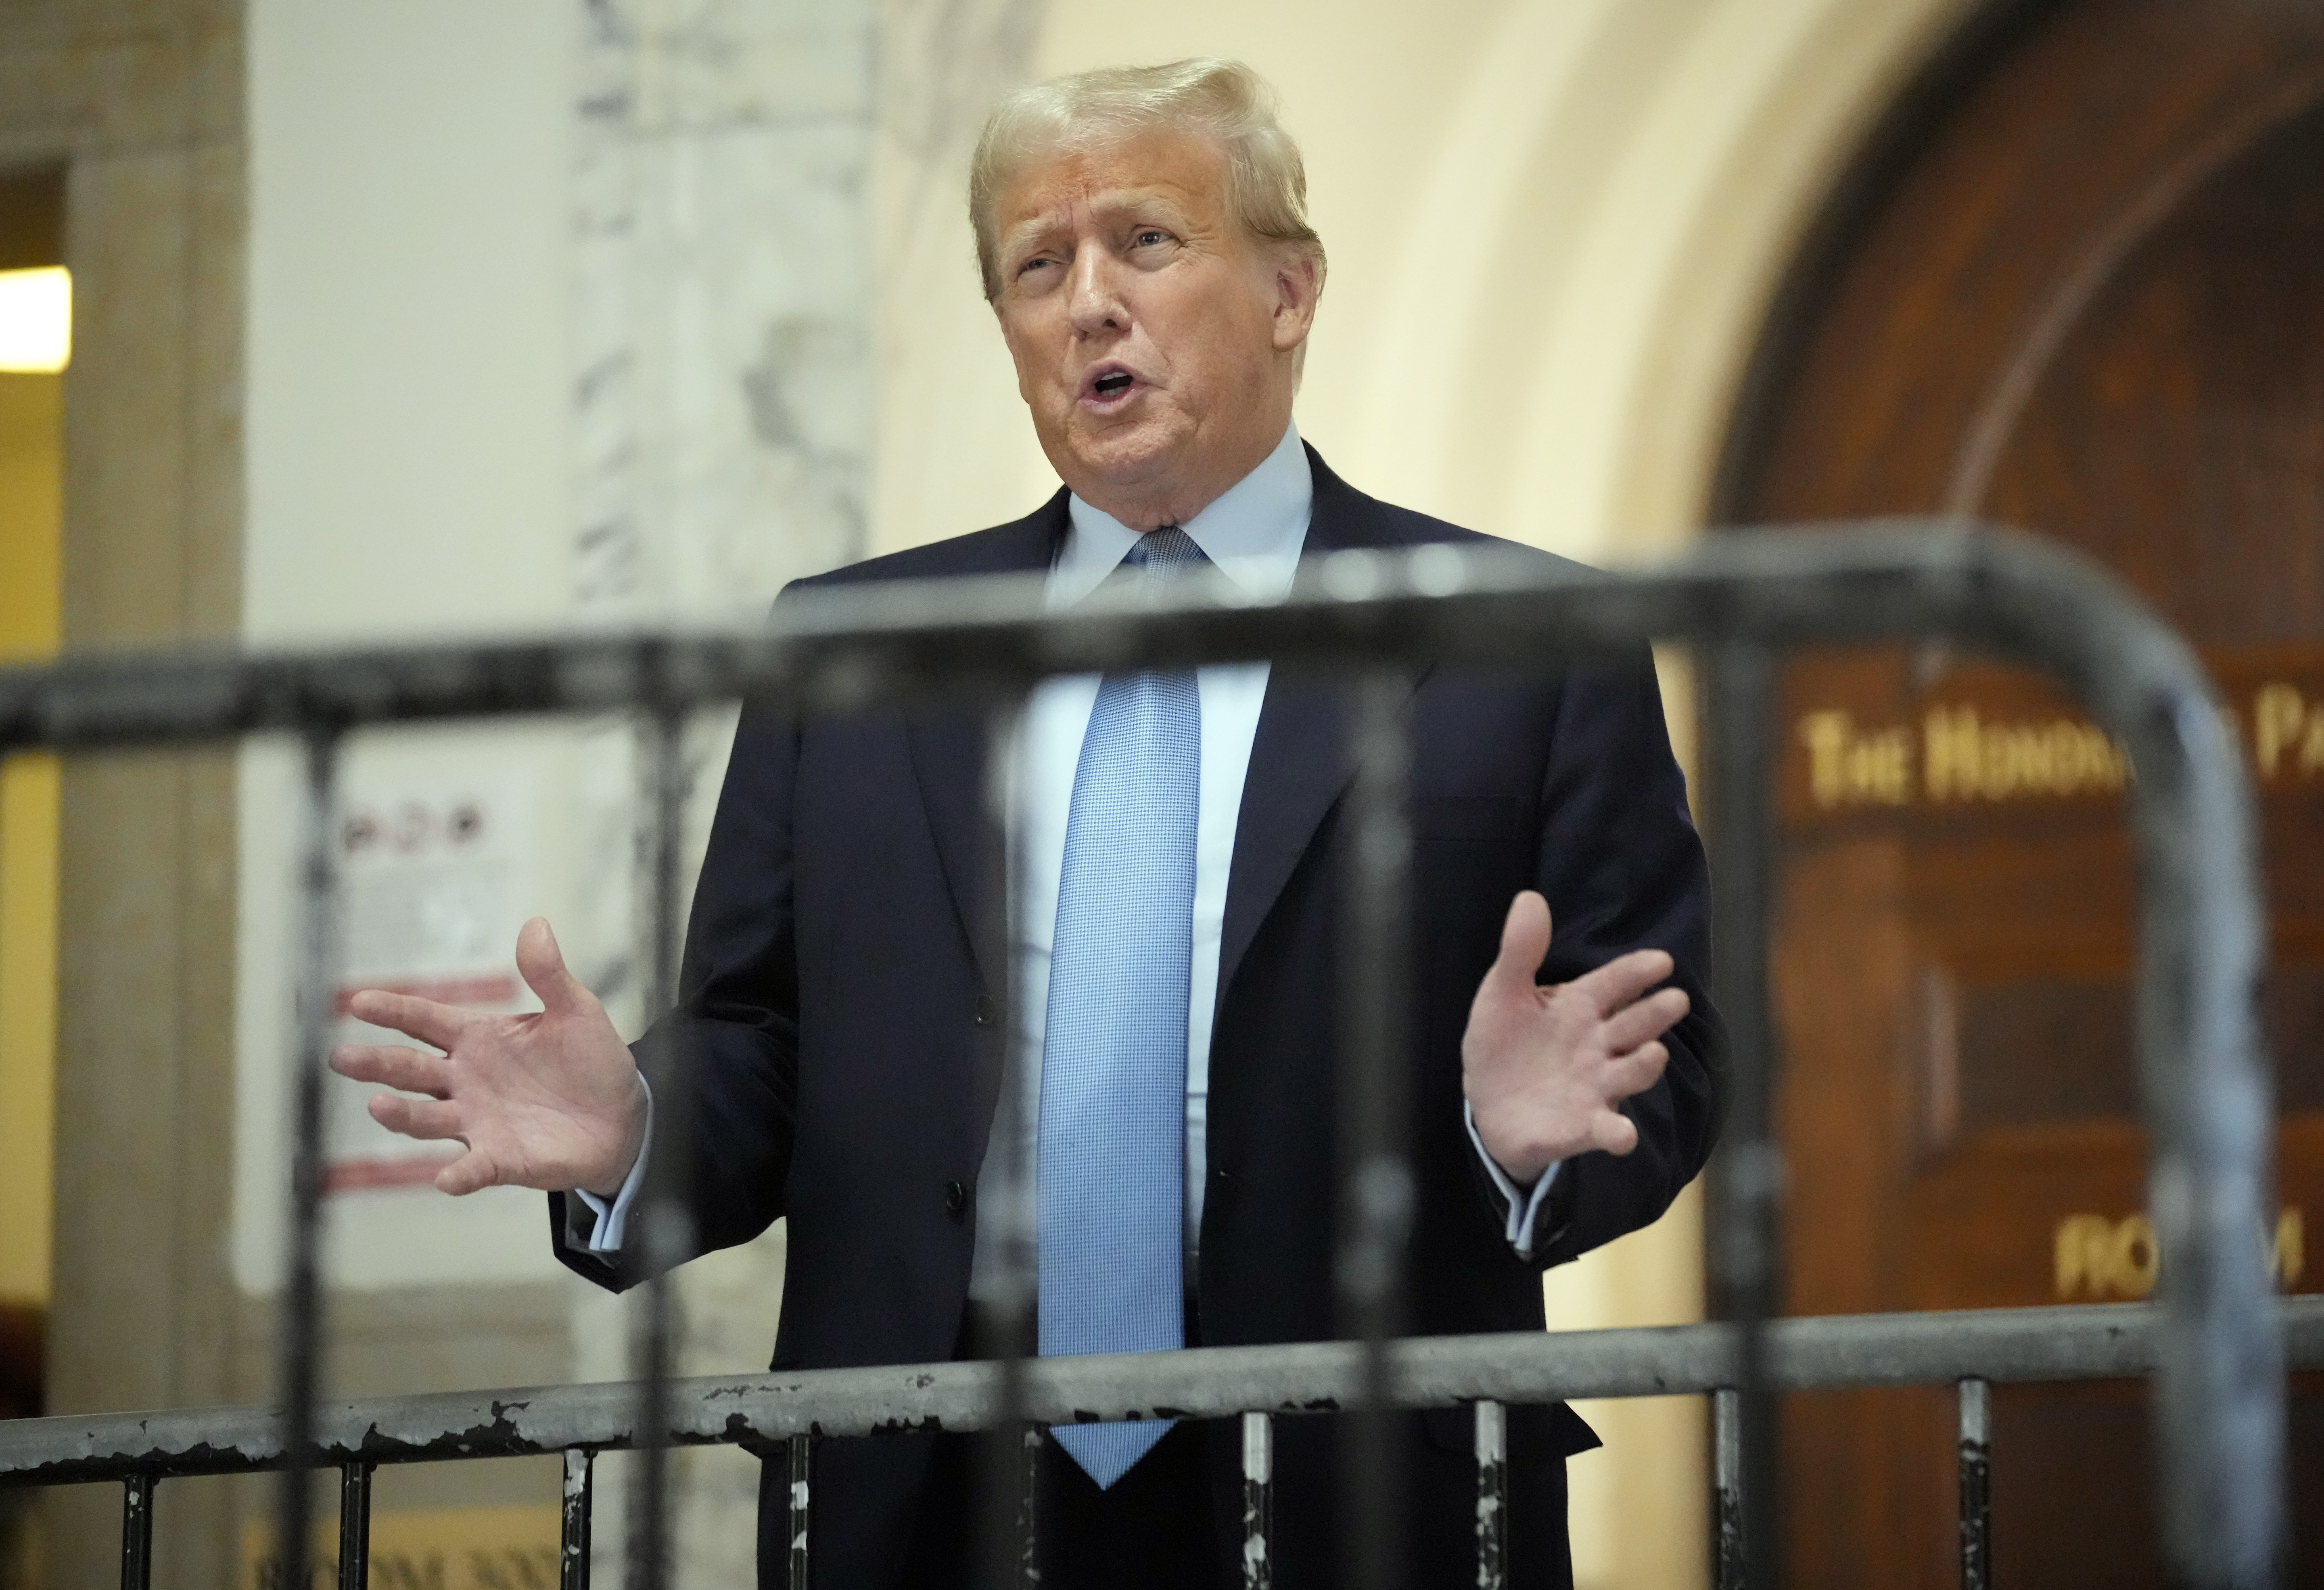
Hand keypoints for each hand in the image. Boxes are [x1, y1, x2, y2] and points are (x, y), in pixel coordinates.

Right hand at [330, 917, 646, 1197]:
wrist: (624, 1117)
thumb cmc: (592, 1061)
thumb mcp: (577, 1010)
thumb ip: (549, 974)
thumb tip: (536, 924)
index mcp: (478, 1039)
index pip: (426, 1020)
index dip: (393, 1010)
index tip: (358, 1002)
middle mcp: (466, 1081)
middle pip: (412, 1070)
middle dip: (377, 1064)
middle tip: (342, 1057)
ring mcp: (478, 1121)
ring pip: (428, 1118)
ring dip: (403, 1115)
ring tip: (379, 1104)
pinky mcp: (500, 1159)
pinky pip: (473, 1168)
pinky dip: (458, 1174)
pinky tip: (446, 1178)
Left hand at [1461, 890, 1690, 1183]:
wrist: (1487, 1105)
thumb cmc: (1503, 1044)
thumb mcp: (1502, 994)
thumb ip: (1519, 951)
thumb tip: (1529, 898)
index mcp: (1579, 1008)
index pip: (1614, 983)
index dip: (1636, 972)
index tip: (1661, 961)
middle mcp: (1597, 1046)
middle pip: (1633, 1026)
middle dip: (1654, 1014)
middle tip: (1675, 1000)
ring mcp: (1594, 1087)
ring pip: (1629, 1074)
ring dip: (1643, 1066)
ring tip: (1653, 1053)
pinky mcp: (1581, 1127)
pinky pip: (1604, 1130)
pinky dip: (1616, 1134)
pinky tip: (1622, 1136)